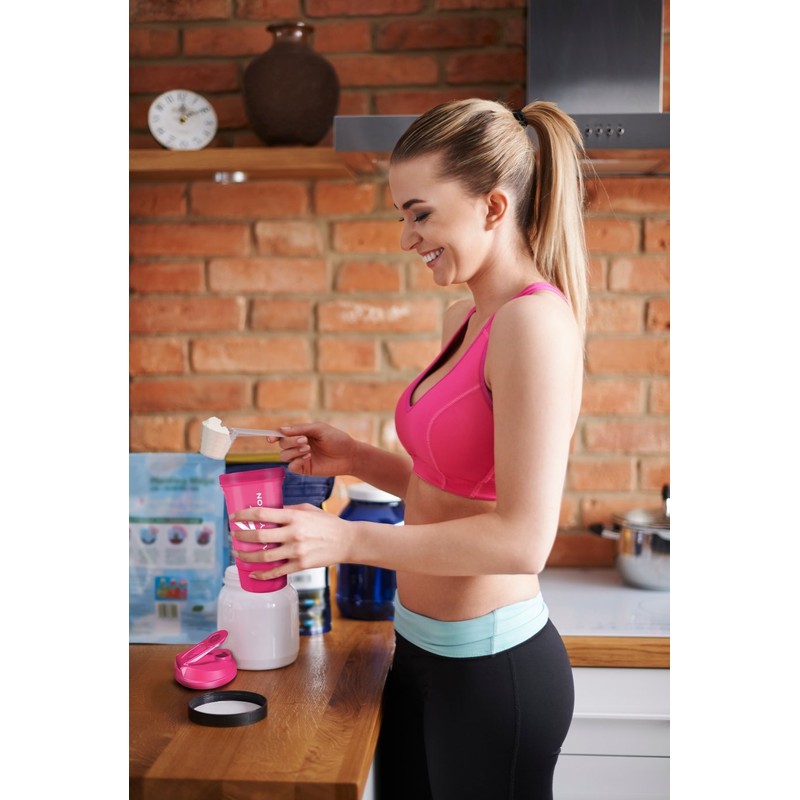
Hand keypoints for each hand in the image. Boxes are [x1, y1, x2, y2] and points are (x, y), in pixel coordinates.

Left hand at [230, 503, 353, 581]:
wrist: (347, 541)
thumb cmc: (328, 523)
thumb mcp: (308, 509)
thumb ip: (288, 509)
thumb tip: (269, 511)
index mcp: (295, 516)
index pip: (263, 514)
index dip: (245, 515)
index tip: (234, 517)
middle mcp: (294, 533)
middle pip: (259, 536)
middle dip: (241, 536)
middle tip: (234, 536)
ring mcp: (297, 551)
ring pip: (264, 556)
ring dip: (247, 556)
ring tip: (238, 554)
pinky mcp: (301, 565)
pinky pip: (277, 571)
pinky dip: (262, 574)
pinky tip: (253, 574)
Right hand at [270, 421, 357, 476]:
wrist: (349, 455)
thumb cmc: (336, 439)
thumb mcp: (319, 429)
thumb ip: (300, 429)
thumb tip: (281, 430)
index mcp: (301, 433)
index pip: (283, 434)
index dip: (274, 435)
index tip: (271, 438)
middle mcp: (298, 445)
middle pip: (282, 444)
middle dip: (290, 442)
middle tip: (305, 441)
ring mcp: (300, 458)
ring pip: (283, 455)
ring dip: (293, 451)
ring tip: (308, 449)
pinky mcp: (304, 469)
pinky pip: (291, 467)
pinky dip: (296, 461)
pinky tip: (308, 457)